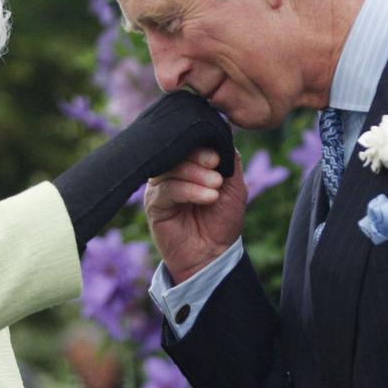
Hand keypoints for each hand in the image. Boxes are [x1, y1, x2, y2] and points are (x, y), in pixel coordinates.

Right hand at [145, 148, 246, 281]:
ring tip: (215, 187)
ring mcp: (160, 186)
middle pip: (177, 151)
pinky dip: (188, 190)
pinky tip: (207, 197)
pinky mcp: (153, 204)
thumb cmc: (223, 219)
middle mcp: (172, 171)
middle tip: (216, 169)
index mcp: (189, 163)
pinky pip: (167, 189)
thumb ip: (229, 158)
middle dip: (199, 158)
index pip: (188, 142)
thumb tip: (222, 133)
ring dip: (196, 175)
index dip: (202, 144)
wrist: (214, 254)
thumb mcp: (234, 185)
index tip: (218, 157)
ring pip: (172, 168)